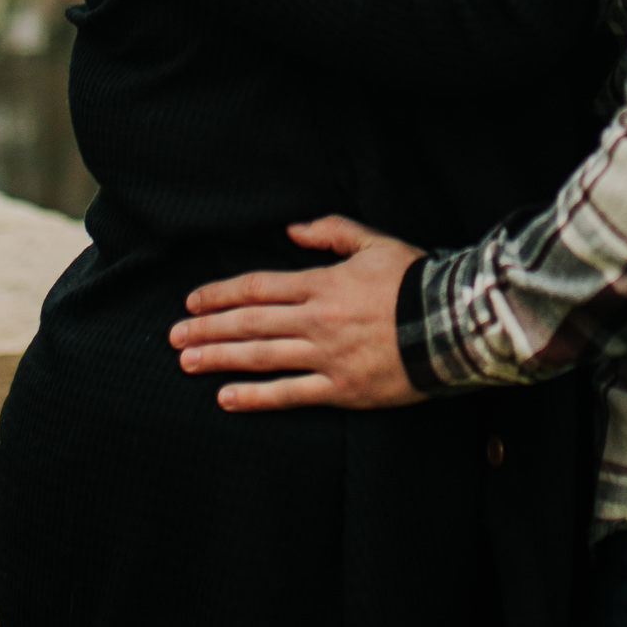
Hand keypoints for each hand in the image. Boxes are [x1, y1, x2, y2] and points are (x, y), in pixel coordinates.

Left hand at [168, 217, 423, 411]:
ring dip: (217, 358)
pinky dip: (254, 397)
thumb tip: (290, 229)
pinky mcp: (342, 390)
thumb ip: (330, 232)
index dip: (221, 294)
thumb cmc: (415, 280)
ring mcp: (327, 357)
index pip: (258, 288)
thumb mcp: (375, 242)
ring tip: (186, 361)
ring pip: (260, 358)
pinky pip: (289, 394)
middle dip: (206, 328)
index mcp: (322, 283)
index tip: (192, 300)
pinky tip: (225, 397)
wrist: (453, 324)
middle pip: (248, 323)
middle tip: (173, 335)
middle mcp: (316, 320)